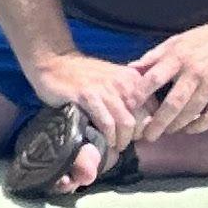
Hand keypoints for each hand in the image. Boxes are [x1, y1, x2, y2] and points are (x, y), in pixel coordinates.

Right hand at [18, 43, 152, 195]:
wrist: (54, 62)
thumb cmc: (84, 76)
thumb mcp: (112, 81)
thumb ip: (127, 97)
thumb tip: (142, 124)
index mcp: (132, 78)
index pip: (153, 110)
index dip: (147, 128)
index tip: (137, 137)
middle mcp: (123, 82)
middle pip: (142, 119)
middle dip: (135, 137)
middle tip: (124, 143)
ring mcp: (105, 89)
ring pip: (126, 123)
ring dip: (122, 140)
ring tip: (115, 146)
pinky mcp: (87, 95)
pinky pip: (106, 122)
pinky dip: (108, 136)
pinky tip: (104, 141)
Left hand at [119, 16, 207, 147]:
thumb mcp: (179, 40)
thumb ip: (155, 56)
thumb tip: (131, 69)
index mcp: (179, 56)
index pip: (153, 79)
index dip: (139, 95)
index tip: (129, 108)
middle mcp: (195, 71)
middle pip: (172, 104)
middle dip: (157, 123)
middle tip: (147, 136)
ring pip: (190, 113)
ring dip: (176, 126)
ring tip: (167, 131)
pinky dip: (198, 126)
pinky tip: (189, 129)